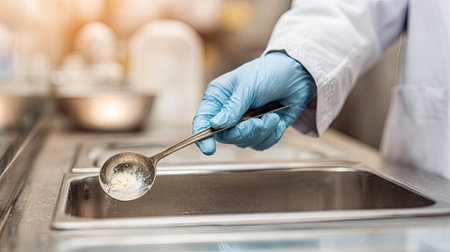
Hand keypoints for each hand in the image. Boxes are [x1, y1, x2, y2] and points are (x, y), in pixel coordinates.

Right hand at [192, 52, 315, 154]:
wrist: (299, 74)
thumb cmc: (269, 72)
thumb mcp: (249, 86)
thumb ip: (233, 107)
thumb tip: (216, 125)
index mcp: (219, 98)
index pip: (203, 120)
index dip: (203, 136)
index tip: (209, 148)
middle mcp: (228, 112)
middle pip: (226, 136)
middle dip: (244, 132)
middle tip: (257, 122)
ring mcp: (245, 123)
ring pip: (244, 142)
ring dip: (261, 132)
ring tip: (272, 116)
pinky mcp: (262, 130)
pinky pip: (261, 144)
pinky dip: (272, 135)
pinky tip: (278, 120)